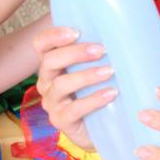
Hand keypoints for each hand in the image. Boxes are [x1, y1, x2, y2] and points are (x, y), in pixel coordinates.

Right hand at [31, 26, 115, 151]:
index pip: (41, 45)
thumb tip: (118, 28)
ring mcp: (52, 103)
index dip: (53, 36)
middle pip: (50, 61)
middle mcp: (46, 82)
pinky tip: (110, 94)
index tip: (76, 31)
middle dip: (75, 53)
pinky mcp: (61, 121)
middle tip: (101, 50)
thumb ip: (97, 52)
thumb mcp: (96, 69)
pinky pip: (74, 109)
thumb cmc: (99, 93)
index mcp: (52, 65)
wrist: (103, 130)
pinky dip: (93, 100)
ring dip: (87, 76)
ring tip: (110, 72)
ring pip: (61, 84)